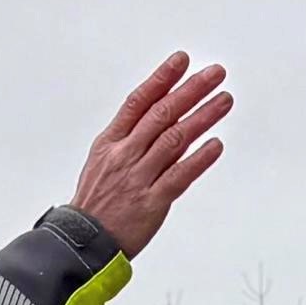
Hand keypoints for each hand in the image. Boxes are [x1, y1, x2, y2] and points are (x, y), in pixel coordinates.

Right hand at [67, 52, 233, 253]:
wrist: (81, 244)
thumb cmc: (96, 203)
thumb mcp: (102, 161)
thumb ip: (131, 137)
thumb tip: (164, 113)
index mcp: (110, 143)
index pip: (138, 102)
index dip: (161, 79)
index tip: (181, 61)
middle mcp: (124, 156)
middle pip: (161, 115)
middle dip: (190, 90)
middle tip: (215, 74)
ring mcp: (137, 179)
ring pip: (174, 140)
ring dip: (202, 117)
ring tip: (224, 100)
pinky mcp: (151, 203)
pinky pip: (179, 176)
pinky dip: (198, 159)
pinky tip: (216, 145)